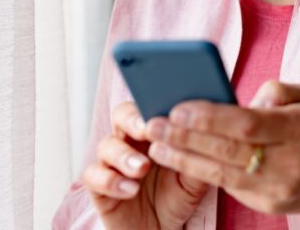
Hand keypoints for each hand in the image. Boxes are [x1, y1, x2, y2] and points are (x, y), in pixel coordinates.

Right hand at [82, 101, 207, 229]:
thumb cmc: (179, 195)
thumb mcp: (196, 177)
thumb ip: (198, 155)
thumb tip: (205, 132)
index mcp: (154, 132)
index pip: (148, 105)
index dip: (153, 104)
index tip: (167, 113)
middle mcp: (131, 141)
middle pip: (121, 115)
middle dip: (132, 119)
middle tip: (146, 129)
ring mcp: (112, 163)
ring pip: (106, 145)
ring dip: (124, 155)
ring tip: (142, 168)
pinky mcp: (99, 187)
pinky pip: (94, 177)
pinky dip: (110, 181)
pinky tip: (130, 190)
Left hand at [145, 81, 299, 227]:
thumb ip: (275, 91)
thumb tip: (239, 102)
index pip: (248, 125)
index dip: (211, 118)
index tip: (179, 108)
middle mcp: (290, 162)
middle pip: (229, 151)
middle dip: (187, 138)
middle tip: (154, 125)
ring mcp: (279, 188)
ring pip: (223, 174)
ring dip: (185, 159)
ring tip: (156, 146)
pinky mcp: (270, 205)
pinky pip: (231, 186)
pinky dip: (203, 171)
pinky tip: (180, 159)